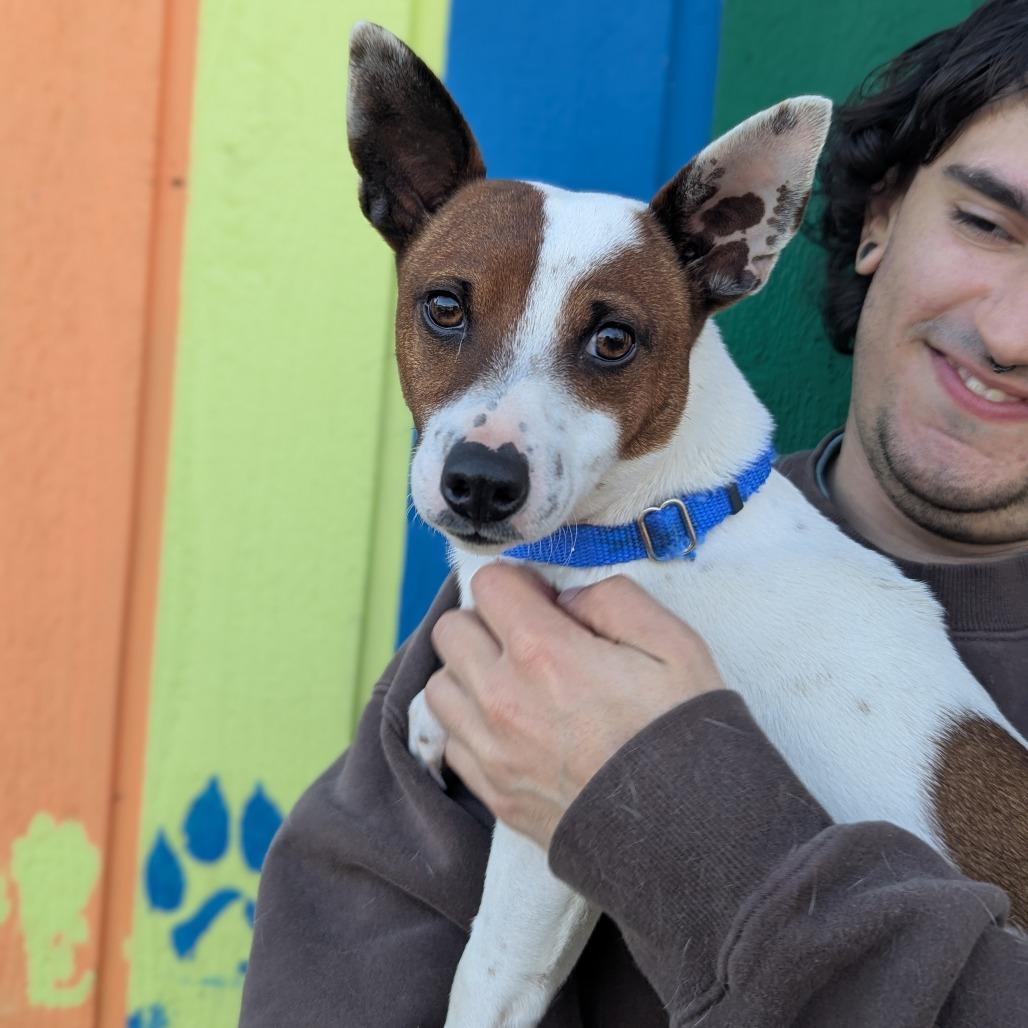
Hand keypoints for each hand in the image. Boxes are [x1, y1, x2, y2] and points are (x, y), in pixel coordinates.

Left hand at [424, 563, 724, 848]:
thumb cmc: (682, 732)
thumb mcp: (673, 642)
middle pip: (451, 631)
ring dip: (469, 675)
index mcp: (544, 652)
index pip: (488, 584)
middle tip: (529, 639)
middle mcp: (503, 698)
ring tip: (515, 684)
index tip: (545, 602)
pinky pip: (452, 741)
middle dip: (486, 622)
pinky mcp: (493, 793)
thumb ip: (612, 599)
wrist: (688, 833)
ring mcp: (492, 751)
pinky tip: (513, 728)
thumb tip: (564, 599)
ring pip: (439, 687)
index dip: (519, 583)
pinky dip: (471, 727)